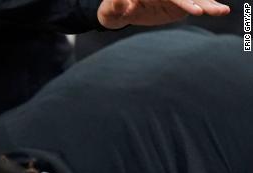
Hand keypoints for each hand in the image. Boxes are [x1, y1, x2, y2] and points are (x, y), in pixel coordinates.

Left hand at [97, 0, 228, 28]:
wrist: (116, 11)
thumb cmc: (111, 8)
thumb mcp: (111, 8)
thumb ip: (118, 5)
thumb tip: (125, 4)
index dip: (183, 2)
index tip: (194, 11)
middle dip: (201, 2)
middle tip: (215, 11)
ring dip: (207, 4)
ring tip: (222, 11)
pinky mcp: (176, 5)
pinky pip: (193, 5)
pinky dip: (205, 7)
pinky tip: (218, 10)